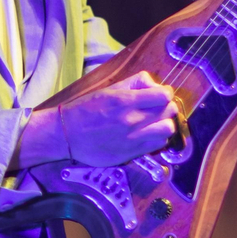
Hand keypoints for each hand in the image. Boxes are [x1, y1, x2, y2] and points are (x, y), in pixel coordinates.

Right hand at [55, 71, 179, 166]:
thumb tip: (153, 84)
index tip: (160, 95)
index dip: (165, 93)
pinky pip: (157, 145)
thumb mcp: (108, 89)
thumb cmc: (86, 109)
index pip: (164, 95)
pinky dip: (157, 138)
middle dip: (166, 107)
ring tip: (155, 123)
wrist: (67, 134)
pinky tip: (148, 135)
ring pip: (167, 130)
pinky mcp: (131, 154)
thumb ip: (133, 83)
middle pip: (168, 112)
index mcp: (125, 101)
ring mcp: (132, 139)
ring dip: (164, 124)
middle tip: (158, 108)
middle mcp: (131, 120)